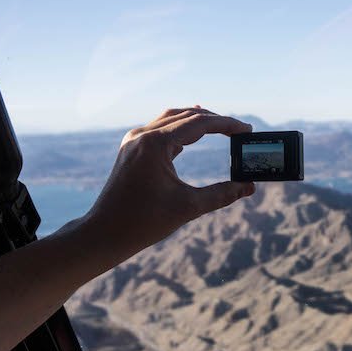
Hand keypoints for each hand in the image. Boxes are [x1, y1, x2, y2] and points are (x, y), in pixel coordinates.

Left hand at [83, 106, 255, 255]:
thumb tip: (248, 187)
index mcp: (156, 144)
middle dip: (215, 121)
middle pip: (186, 116)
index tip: (247, 130)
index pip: (199, 123)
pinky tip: (191, 135)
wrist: (103, 234)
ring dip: (197, 121)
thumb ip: (222, 194)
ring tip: (221, 126)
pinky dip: (180, 130)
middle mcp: (143, 136)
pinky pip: (159, 130)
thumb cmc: (143, 223)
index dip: (227, 125)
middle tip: (239, 130)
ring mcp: (134, 141)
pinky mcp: (130, 149)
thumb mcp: (188, 207)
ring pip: (171, 119)